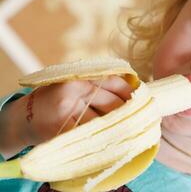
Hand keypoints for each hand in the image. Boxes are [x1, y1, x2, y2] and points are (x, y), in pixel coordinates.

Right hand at [2, 76, 133, 148]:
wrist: (23, 118)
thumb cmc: (54, 100)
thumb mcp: (73, 86)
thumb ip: (95, 87)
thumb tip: (130, 95)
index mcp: (80, 77)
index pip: (114, 82)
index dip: (129, 92)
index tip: (141, 101)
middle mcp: (75, 90)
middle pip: (112, 104)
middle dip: (127, 113)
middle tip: (137, 120)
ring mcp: (68, 111)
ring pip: (103, 122)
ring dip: (117, 128)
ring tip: (127, 132)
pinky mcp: (62, 129)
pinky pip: (90, 136)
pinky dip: (101, 139)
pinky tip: (108, 141)